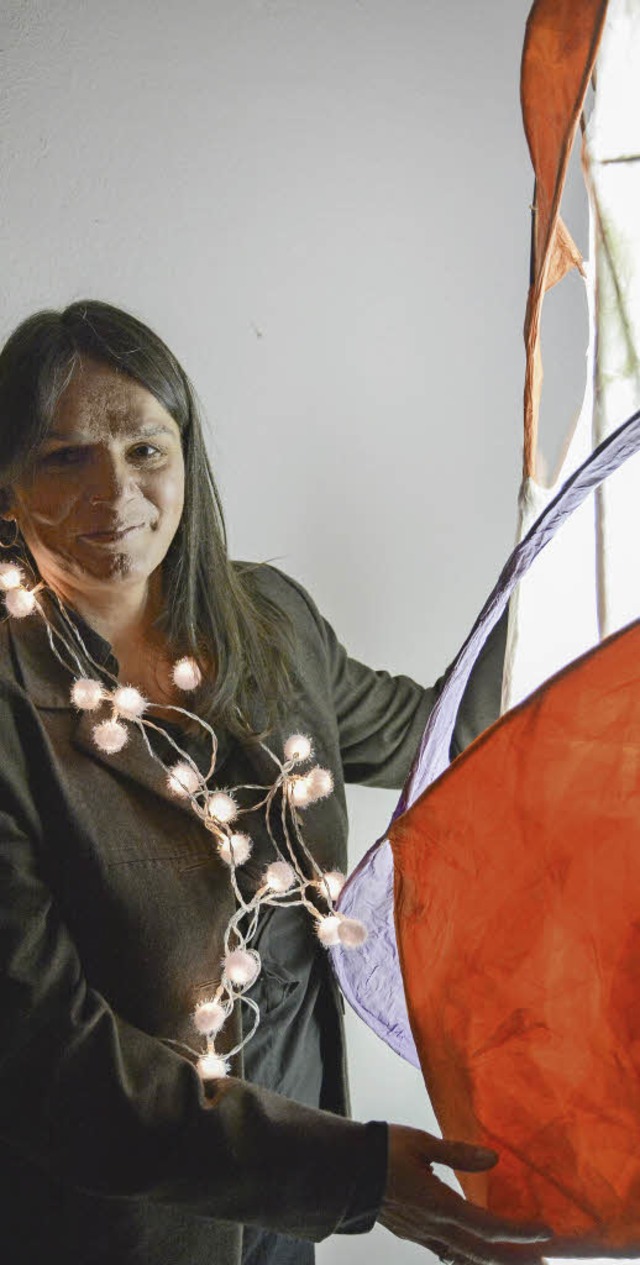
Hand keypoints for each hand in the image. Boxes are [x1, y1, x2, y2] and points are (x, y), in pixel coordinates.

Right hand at [377, 1125, 551, 1264]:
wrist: (343, 1168)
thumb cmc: (383, 1149)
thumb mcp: (422, 1142)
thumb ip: (458, 1153)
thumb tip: (493, 1159)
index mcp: (439, 1205)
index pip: (488, 1227)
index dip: (519, 1233)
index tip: (546, 1233)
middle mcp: (433, 1228)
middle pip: (481, 1253)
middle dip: (514, 1260)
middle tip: (543, 1263)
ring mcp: (421, 1235)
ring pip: (464, 1258)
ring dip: (493, 1262)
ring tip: (517, 1263)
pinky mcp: (411, 1234)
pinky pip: (446, 1253)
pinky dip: (468, 1257)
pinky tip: (475, 1255)